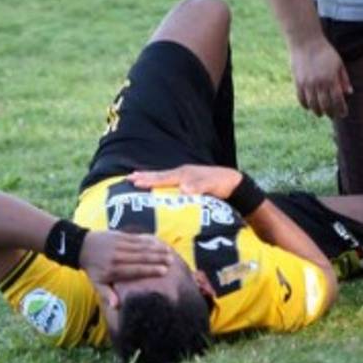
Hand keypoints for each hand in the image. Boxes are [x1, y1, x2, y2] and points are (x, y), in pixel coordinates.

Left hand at [78, 230, 174, 306]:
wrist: (81, 247)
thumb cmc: (92, 268)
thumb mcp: (97, 284)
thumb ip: (108, 295)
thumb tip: (117, 307)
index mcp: (114, 270)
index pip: (135, 270)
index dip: (150, 270)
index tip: (164, 271)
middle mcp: (118, 257)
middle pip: (141, 257)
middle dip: (157, 258)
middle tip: (171, 260)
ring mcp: (119, 245)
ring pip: (140, 247)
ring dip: (155, 248)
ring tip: (168, 251)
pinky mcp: (119, 236)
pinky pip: (136, 238)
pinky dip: (148, 240)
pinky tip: (158, 242)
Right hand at [127, 165, 243, 198]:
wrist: (233, 182)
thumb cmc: (222, 184)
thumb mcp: (211, 185)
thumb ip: (198, 186)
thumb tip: (183, 188)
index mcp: (184, 174)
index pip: (163, 178)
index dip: (149, 180)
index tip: (135, 181)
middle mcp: (182, 173)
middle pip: (160, 175)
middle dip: (144, 176)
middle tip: (128, 178)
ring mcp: (184, 176)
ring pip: (163, 177)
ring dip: (149, 178)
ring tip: (136, 178)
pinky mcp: (187, 182)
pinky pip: (168, 181)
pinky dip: (158, 182)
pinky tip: (155, 185)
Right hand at [289, 36, 352, 118]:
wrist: (306, 42)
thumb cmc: (325, 52)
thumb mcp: (338, 64)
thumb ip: (344, 79)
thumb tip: (349, 93)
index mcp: (331, 79)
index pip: (337, 100)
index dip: (341, 109)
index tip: (343, 114)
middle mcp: (319, 84)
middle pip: (325, 106)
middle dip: (330, 113)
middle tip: (333, 116)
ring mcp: (307, 84)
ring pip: (313, 105)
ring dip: (318, 111)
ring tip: (321, 113)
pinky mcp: (298, 83)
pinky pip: (302, 99)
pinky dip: (306, 105)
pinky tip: (310, 107)